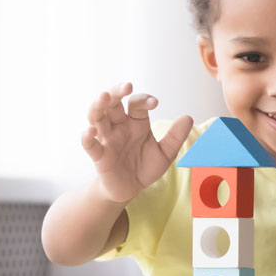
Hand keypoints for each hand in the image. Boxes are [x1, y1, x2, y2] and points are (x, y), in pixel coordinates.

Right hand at [81, 82, 192, 203]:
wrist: (131, 189)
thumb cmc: (146, 167)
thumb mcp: (165, 153)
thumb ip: (175, 137)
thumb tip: (188, 118)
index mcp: (136, 122)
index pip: (136, 104)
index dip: (144, 100)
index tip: (154, 103)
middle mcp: (119, 126)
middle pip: (112, 103)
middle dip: (117, 91)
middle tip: (126, 86)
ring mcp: (107, 139)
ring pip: (96, 117)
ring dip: (98, 105)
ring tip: (103, 96)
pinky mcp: (99, 155)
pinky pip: (89, 144)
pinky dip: (87, 136)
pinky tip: (90, 131)